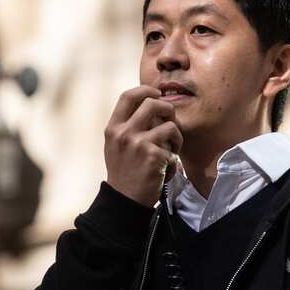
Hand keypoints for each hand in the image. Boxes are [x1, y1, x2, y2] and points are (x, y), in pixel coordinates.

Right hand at [104, 85, 181, 206]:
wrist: (125, 200)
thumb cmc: (125, 172)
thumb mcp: (116, 145)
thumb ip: (128, 126)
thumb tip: (151, 104)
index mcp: (113, 128)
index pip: (128, 96)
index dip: (145, 90)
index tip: (157, 93)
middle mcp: (124, 133)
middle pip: (153, 103)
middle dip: (168, 110)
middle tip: (171, 122)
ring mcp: (138, 144)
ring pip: (170, 126)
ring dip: (177, 139)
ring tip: (171, 152)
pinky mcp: (154, 157)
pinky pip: (174, 150)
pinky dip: (173, 161)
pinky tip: (164, 171)